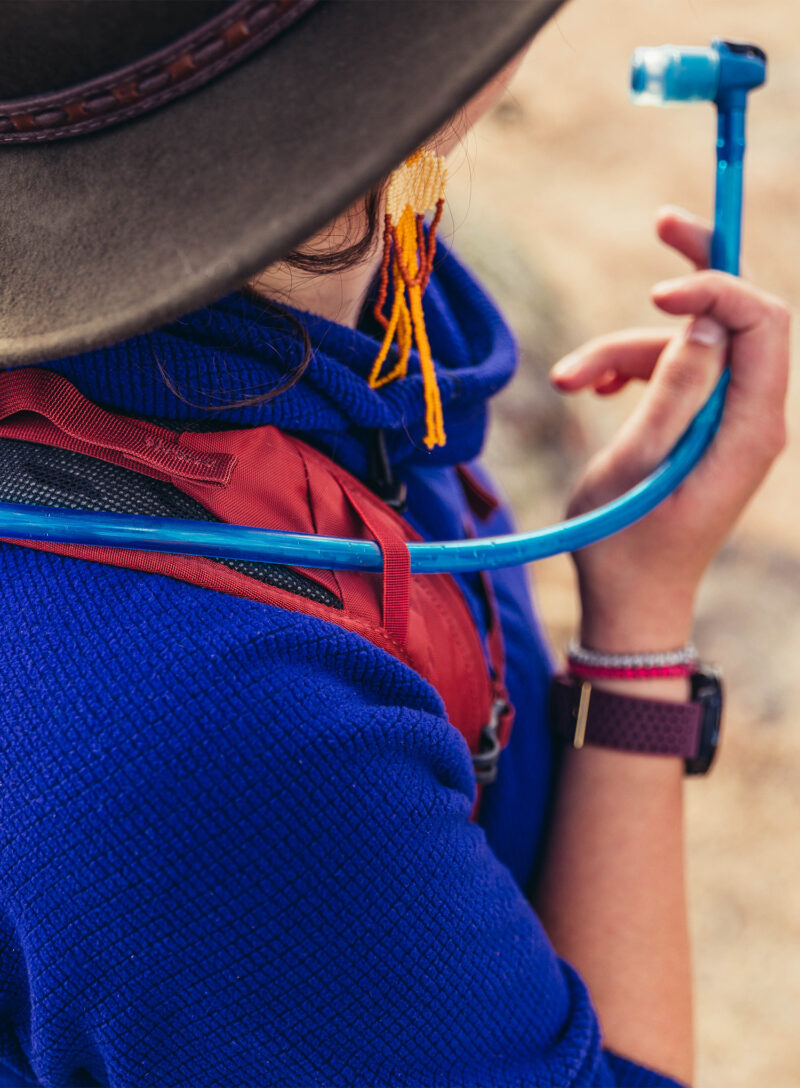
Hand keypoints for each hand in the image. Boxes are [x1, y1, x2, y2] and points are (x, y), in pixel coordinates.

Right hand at [549, 206, 790, 652]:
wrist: (631, 605)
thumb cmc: (625, 545)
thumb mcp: (636, 466)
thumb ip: (674, 390)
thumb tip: (703, 319)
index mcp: (750, 428)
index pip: (764, 320)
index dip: (717, 286)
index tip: (656, 289)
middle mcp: (752, 418)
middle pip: (740, 317)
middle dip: (695, 276)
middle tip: (661, 220)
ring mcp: (728, 423)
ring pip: (689, 348)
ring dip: (627, 349)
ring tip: (569, 381)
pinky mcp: (701, 430)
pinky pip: (675, 376)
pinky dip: (632, 372)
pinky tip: (590, 389)